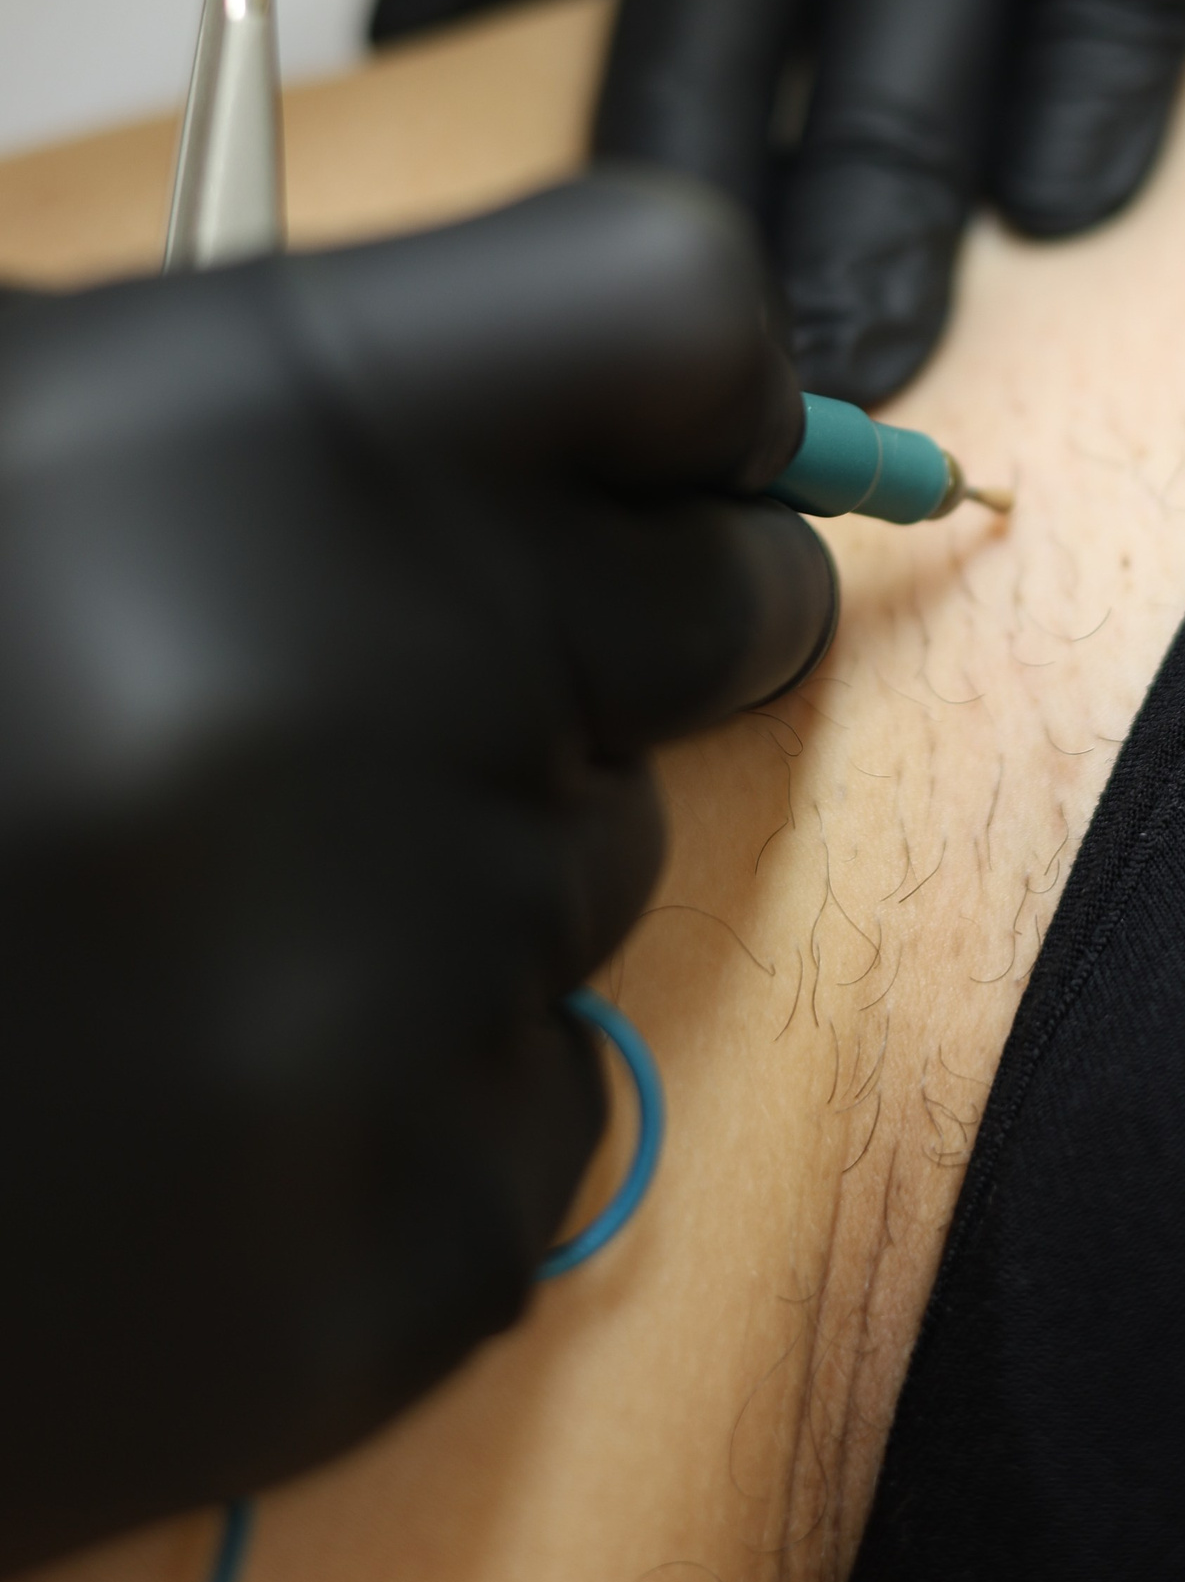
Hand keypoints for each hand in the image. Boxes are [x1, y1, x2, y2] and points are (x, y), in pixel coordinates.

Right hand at [0, 170, 832, 1576]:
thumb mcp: (10, 442)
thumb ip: (294, 415)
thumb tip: (604, 440)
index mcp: (247, 423)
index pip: (682, 321)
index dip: (701, 391)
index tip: (676, 454)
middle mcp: (351, 686)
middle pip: (716, 607)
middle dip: (617, 634)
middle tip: (452, 680)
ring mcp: (379, 994)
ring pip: (606, 871)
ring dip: (459, 880)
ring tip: (189, 922)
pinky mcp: (388, 1260)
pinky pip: (543, 1116)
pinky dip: (409, 1111)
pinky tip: (185, 1110)